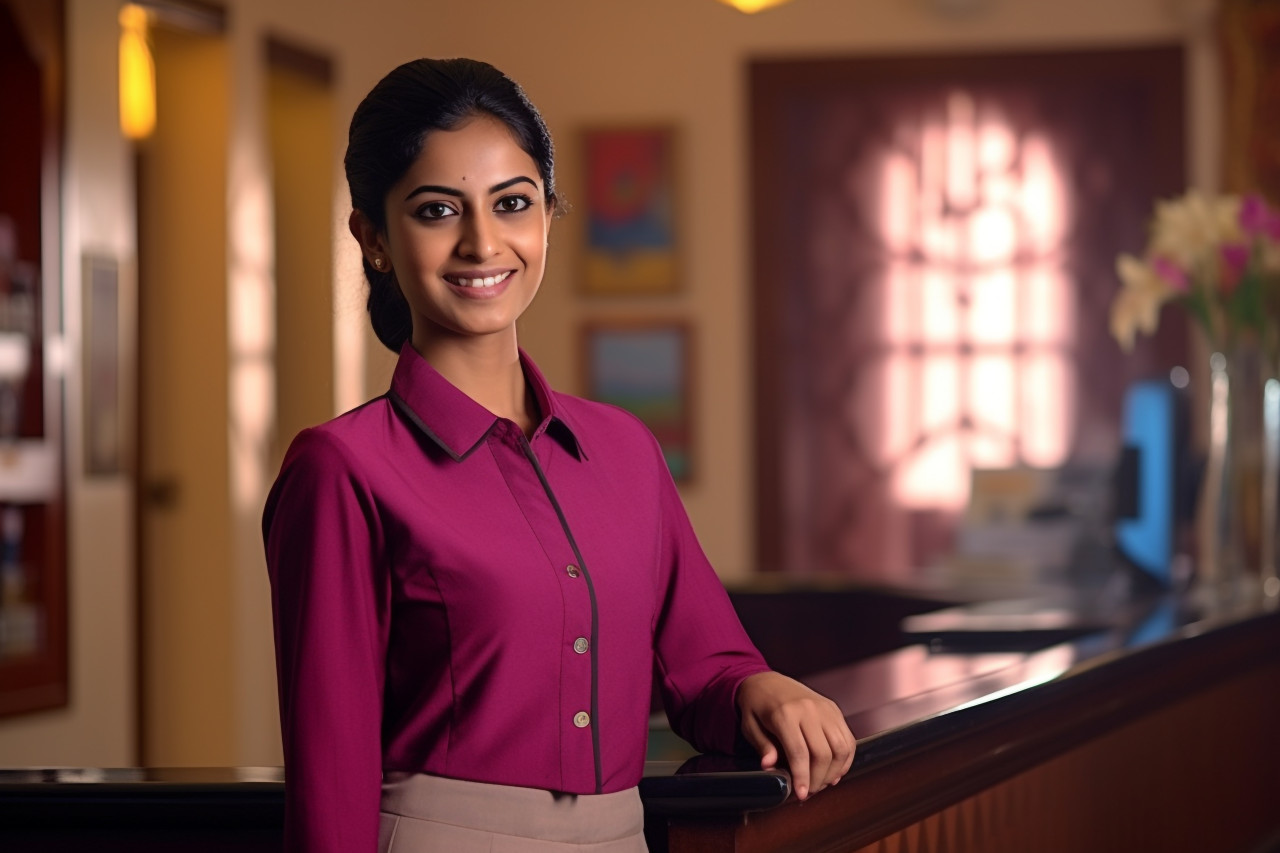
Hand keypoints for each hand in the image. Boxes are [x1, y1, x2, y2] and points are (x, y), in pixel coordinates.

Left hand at [736, 671, 854, 800]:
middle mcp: (808, 709)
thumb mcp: (750, 726)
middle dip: (818, 779)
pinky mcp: (834, 709)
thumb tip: (770, 766)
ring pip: (841, 747)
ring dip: (834, 771)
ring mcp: (824, 708)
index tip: (801, 794)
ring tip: (822, 782)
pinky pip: (848, 738)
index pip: (799, 753)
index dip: (802, 778)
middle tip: (809, 791)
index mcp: (785, 714)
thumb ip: (762, 746)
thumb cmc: (756, 706)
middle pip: (823, 753)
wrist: (767, 681)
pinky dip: (845, 759)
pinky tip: (834, 770)